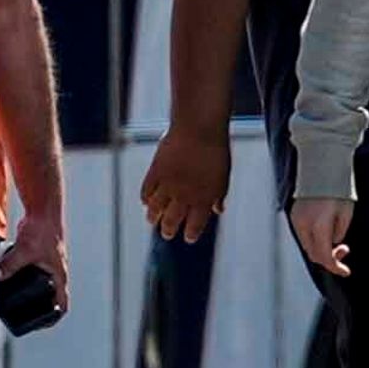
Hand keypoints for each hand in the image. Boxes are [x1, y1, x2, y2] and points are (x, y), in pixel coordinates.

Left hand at [5, 203, 70, 313]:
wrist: (43, 211)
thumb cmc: (42, 230)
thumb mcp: (24, 251)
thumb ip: (9, 265)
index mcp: (59, 277)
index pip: (62, 304)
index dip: (54, 318)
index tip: (41, 326)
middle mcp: (55, 274)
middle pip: (50, 299)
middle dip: (37, 310)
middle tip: (19, 318)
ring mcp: (46, 266)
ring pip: (39, 287)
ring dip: (28, 296)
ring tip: (11, 303)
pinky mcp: (37, 259)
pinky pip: (29, 275)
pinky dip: (20, 280)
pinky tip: (6, 282)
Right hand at [139, 125, 230, 242]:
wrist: (199, 129)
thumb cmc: (215, 150)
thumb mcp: (223, 176)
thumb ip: (218, 195)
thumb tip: (218, 209)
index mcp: (205, 198)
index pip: (196, 223)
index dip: (192, 233)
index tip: (188, 238)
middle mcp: (185, 196)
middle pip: (173, 220)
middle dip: (169, 229)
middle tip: (167, 234)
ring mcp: (169, 185)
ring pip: (156, 208)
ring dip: (154, 217)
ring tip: (152, 221)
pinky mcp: (156, 172)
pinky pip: (147, 191)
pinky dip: (146, 198)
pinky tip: (146, 202)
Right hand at [290, 196, 352, 278]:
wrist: (322, 169)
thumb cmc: (339, 190)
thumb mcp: (346, 214)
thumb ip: (338, 233)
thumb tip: (333, 243)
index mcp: (319, 226)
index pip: (324, 256)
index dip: (335, 267)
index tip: (346, 271)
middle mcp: (304, 225)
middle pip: (314, 254)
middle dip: (329, 257)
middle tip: (345, 249)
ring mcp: (296, 220)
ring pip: (307, 245)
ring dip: (321, 248)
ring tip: (336, 238)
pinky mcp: (293, 215)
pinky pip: (303, 234)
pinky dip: (314, 239)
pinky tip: (325, 231)